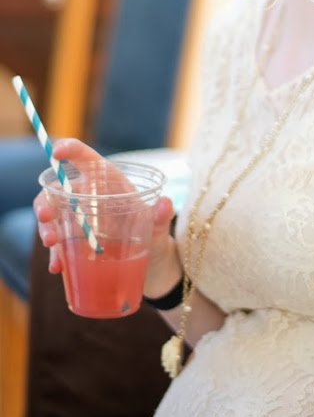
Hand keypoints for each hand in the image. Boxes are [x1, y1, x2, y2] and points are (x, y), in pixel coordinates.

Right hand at [33, 138, 177, 279]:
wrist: (153, 264)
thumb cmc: (155, 233)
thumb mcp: (160, 226)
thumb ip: (162, 215)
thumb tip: (166, 204)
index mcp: (109, 181)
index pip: (86, 159)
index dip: (70, 149)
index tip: (56, 152)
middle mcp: (91, 197)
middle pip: (59, 190)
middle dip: (46, 200)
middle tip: (45, 216)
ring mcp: (81, 220)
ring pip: (54, 217)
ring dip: (47, 228)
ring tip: (51, 244)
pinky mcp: (78, 243)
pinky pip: (60, 246)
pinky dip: (56, 256)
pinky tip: (58, 267)